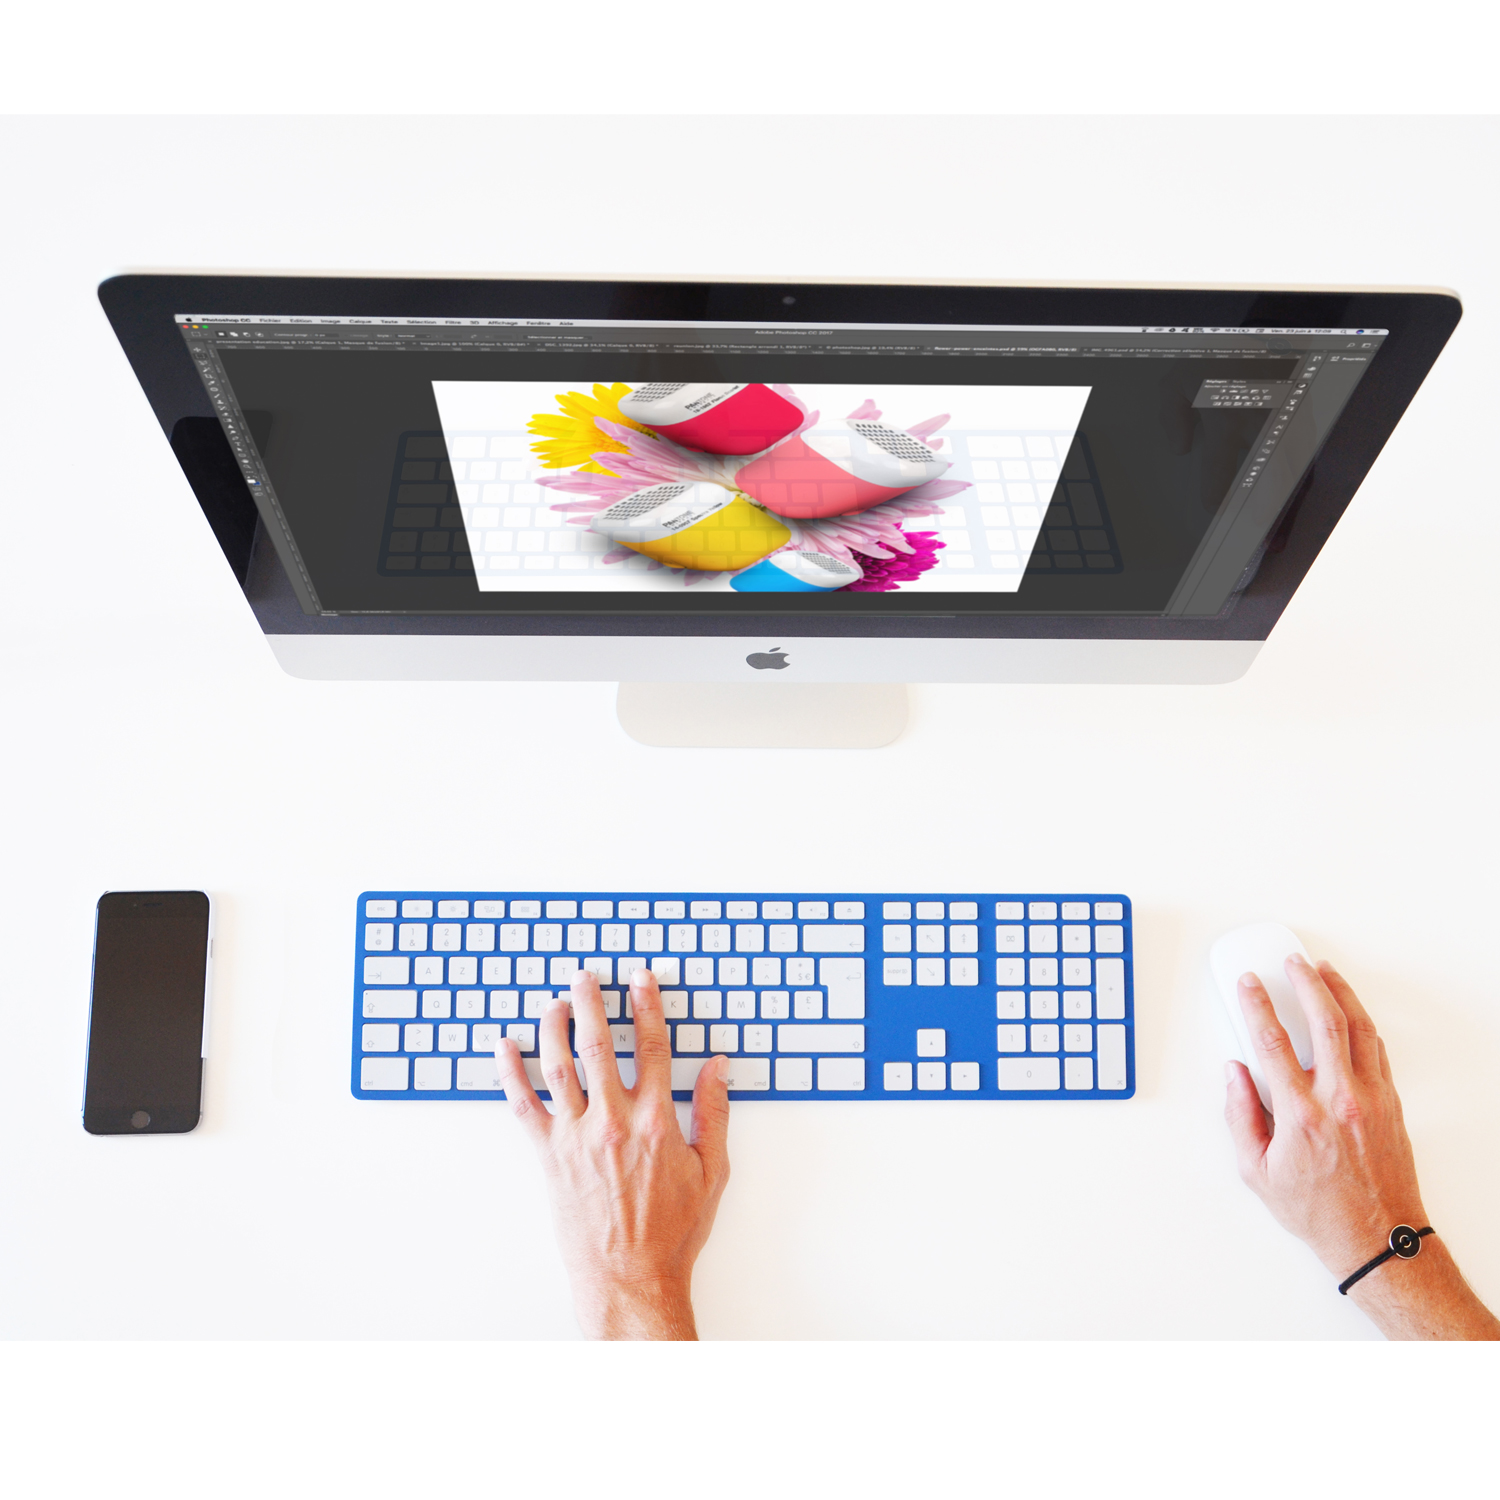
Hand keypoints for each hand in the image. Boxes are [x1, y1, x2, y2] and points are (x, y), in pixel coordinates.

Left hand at [494, 967, 730, 1339]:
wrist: (630, 1278)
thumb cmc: (671, 1232)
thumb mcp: (712, 1172)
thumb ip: (714, 1113)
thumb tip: (719, 1066)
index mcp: (657, 1121)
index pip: (652, 1046)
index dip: (646, 1006)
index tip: (640, 978)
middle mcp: (614, 1121)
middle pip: (599, 1045)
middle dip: (591, 1003)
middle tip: (585, 976)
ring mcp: (577, 1138)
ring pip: (559, 1066)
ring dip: (554, 1026)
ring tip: (554, 1003)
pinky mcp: (549, 1157)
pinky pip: (523, 1105)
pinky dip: (510, 1072)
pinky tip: (504, 1047)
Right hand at [1225, 955, 1497, 1338]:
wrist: (1378, 1239)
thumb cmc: (1319, 1211)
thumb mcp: (1257, 1171)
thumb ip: (1239, 1116)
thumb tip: (1234, 1074)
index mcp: (1301, 1115)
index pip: (1273, 1042)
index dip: (1256, 1004)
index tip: (1249, 984)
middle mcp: (1340, 1100)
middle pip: (1324, 1021)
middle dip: (1305, 982)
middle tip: (1291, 962)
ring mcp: (1372, 1099)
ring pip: (1359, 1028)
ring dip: (1340, 992)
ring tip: (1324, 971)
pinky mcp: (1392, 1104)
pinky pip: (1377, 1049)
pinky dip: (1362, 1023)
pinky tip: (1350, 1012)